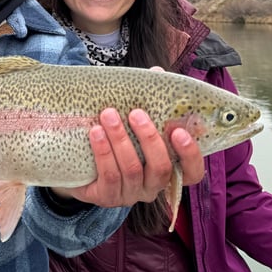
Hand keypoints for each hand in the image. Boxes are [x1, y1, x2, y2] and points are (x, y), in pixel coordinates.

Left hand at [53, 107, 204, 207]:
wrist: (79, 162)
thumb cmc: (117, 138)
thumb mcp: (134, 121)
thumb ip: (151, 101)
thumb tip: (157, 73)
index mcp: (168, 170)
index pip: (192, 173)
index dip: (190, 154)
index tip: (179, 130)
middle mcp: (152, 187)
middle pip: (160, 168)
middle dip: (149, 138)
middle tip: (136, 113)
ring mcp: (130, 194)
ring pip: (132, 170)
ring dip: (121, 140)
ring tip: (108, 115)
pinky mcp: (106, 198)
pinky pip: (109, 177)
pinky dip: (103, 152)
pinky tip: (95, 133)